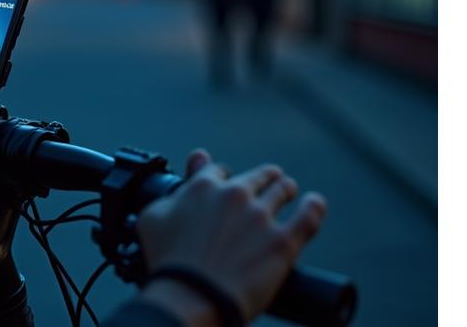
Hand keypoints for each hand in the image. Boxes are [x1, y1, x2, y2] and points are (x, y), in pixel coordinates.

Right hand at [137, 150, 325, 324]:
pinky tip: (314, 203)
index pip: (217, 170)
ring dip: (285, 188)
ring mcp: (262, 217)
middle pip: (257, 175)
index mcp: (203, 187)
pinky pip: (309, 216)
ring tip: (289, 190)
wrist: (192, 297)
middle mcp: (235, 195)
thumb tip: (178, 193)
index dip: (221, 177)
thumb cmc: (168, 263)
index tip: (224, 186)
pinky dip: (314, 206)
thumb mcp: (152, 220)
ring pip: (283, 189)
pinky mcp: (284, 242)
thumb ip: (167, 199)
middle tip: (266, 183)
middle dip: (262, 178)